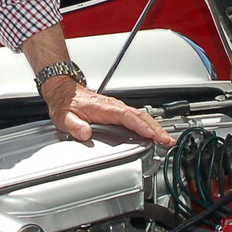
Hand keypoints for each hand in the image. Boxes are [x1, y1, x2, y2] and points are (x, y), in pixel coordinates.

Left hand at [42, 77, 174, 145]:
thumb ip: (74, 126)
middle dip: (156, 128)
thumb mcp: (64, 117)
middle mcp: (113, 106)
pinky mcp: (118, 111)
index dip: (140, 126)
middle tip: (168, 140)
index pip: (127, 116)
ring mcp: (117, 108)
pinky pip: (137, 117)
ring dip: (155, 127)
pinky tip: (154, 133)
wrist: (64, 91)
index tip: (151, 135)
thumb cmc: (65, 103)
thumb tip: (85, 133)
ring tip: (167, 139)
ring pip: (141, 116)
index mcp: (103, 108)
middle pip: (140, 116)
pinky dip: (148, 125)